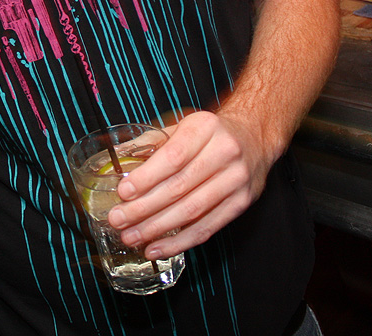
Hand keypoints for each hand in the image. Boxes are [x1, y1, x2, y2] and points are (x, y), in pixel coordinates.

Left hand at [105, 110, 272, 258]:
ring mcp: (236, 180)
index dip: (147, 178)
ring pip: (192, 211)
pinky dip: (180, 241)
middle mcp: (224, 153)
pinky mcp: (241, 203)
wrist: (254, 136)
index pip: (173, 157)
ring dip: (158, 228)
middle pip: (179, 187)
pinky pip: (208, 227)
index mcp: (205, 128)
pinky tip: (158, 247)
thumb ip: (151, 141)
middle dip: (144, 208)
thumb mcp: (182, 125)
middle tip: (119, 220)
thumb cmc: (210, 133)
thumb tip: (116, 155)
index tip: (124, 192)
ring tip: (133, 237)